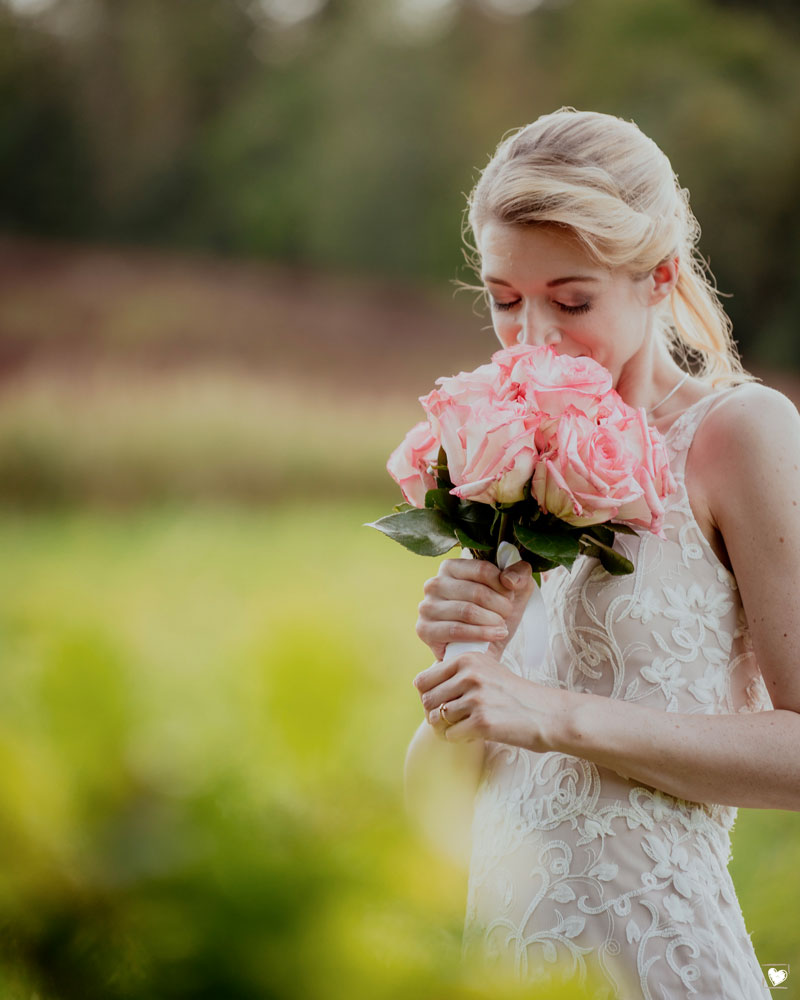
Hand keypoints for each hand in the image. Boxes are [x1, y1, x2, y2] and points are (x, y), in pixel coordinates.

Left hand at [413, 650, 564, 751]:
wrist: (547, 714)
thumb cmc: (514, 695)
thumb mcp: (487, 670)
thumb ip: (457, 672)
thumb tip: (419, 684)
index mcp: (467, 659)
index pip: (422, 680)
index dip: (427, 696)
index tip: (441, 704)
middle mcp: (470, 675)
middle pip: (427, 701)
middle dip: (435, 714)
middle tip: (452, 720)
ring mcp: (476, 699)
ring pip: (436, 719)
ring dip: (446, 728)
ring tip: (463, 727)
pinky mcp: (482, 722)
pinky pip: (450, 735)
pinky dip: (458, 739)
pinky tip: (474, 735)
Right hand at [415, 556, 535, 661]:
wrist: (482, 648)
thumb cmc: (495, 613)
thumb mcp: (515, 589)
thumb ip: (519, 573)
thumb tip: (509, 580)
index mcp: (451, 567)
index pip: (482, 569)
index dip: (502, 585)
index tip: (510, 596)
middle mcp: (434, 583)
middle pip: (476, 591)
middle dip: (499, 606)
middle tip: (507, 615)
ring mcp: (427, 607)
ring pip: (467, 611)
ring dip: (492, 621)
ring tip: (502, 627)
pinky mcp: (425, 629)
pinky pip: (456, 630)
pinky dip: (481, 634)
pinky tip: (495, 635)